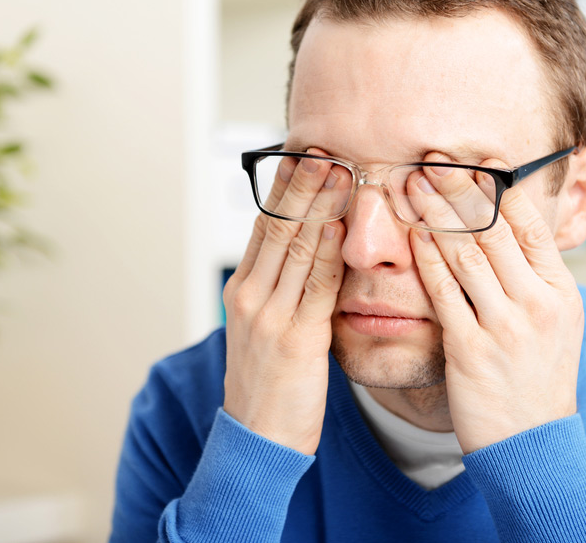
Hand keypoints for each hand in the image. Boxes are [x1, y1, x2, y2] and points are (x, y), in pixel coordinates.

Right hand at [222, 149, 348, 454]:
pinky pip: (316, 286)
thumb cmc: (270, 385)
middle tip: (321, 147)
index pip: (264, 227)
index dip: (283, 190)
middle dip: (301, 185)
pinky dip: (329, 252)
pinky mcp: (294, 340)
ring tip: (337, 171)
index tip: (301, 155)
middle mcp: (251, 297)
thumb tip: (313, 254)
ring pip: (296, 248)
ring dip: (319, 205)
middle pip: (278, 228)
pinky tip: (342, 226)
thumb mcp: (265, 332)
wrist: (258, 438)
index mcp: (243, 292)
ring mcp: (269, 317)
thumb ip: (284, 292)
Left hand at [406, 154, 582, 452]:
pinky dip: (425, 257)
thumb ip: (534, 275)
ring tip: (413, 183)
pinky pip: (443, 292)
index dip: (499, 187)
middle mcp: (537, 304)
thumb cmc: (537, 375)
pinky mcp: (470, 349)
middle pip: (493, 231)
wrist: (532, 442)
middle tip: (433, 158)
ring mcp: (505, 327)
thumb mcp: (555, 321)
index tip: (475, 157)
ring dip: (435, 213)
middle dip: (460, 188)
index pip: (529, 225)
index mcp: (560, 292)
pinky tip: (410, 233)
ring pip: (465, 254)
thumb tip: (509, 223)